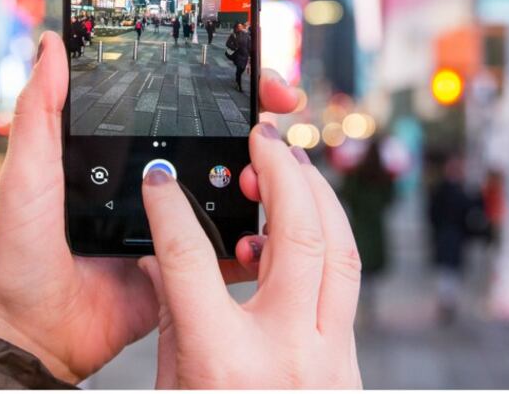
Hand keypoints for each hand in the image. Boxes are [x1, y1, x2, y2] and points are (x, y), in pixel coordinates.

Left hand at [0, 31, 303, 382]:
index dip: (218, 84)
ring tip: (268, 167)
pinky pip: (232, 248)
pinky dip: (256, 236)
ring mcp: (174, 225)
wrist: (35, 334)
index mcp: (119, 154)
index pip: (177, 106)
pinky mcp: (188, 267)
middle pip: (218, 141)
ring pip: (233, 190)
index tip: (252, 73)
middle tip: (281, 106)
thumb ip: (40, 111)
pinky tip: (266, 223)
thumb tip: (52, 43)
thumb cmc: (21, 255)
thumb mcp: (27, 174)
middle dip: (257, 122)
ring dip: (263, 174)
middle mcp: (153, 183)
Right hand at [138, 123, 362, 388]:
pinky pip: (344, 285)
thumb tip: (160, 260)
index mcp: (222, 361)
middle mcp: (284, 353)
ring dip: (319, 197)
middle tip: (262, 138)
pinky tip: (304, 223)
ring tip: (294, 164)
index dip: (170, 209)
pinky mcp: (349, 365)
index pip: (191, 260)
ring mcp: (328, 359)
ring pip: (341, 253)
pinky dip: (326, 242)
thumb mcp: (174, 383)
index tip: (160, 179)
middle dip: (281, 172)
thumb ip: (171, 316)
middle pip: (297, 236)